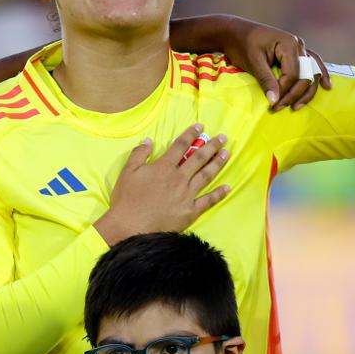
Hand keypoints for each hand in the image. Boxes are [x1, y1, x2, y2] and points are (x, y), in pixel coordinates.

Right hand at [94, 125, 230, 247]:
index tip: (200, 127)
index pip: (180, 146)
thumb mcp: (127, 172)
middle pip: (198, 158)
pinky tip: (227, 187)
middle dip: (212, 146)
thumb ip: (139, 154)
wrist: (130, 226)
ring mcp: (186, 195)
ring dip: (218, 163)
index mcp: (164, 167)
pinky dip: (219, 194)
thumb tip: (149, 140)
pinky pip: (208, 201)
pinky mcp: (190, 211)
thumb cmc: (127, 200)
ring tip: (227, 153)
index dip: (191, 134)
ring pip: (206, 175)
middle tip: (222, 138)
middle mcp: (178, 178)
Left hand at [216, 19, 332, 111]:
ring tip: (297, 106)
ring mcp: (299, 48)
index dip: (285, 91)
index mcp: (289, 44)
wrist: (235, 32)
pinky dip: (318, 75)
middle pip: (305, 75)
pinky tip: (326, 86)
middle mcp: (299, 45)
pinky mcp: (296, 52)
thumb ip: (265, 80)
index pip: (293, 74)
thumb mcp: (253, 62)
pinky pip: (311, 65)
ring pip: (311, 72)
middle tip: (280, 108)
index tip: (273, 105)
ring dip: (307, 91)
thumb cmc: (242, 44)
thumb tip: (275, 101)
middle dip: (294, 94)